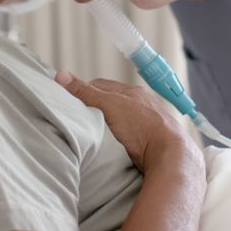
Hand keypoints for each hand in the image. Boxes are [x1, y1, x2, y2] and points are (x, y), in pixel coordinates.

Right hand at [55, 71, 198, 172]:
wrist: (169, 154)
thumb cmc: (142, 126)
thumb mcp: (109, 105)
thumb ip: (86, 92)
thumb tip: (61, 76)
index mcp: (133, 92)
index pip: (102, 85)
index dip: (84, 91)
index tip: (71, 100)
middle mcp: (142, 105)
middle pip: (112, 101)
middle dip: (96, 107)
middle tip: (79, 117)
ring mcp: (147, 123)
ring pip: (120, 119)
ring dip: (107, 124)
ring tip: (93, 132)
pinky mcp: (149, 141)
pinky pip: (128, 134)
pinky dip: (118, 137)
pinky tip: (111, 144)